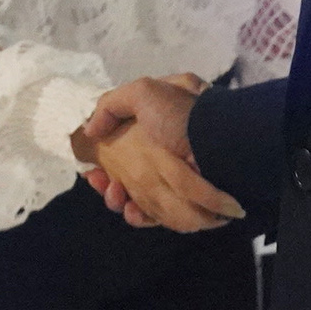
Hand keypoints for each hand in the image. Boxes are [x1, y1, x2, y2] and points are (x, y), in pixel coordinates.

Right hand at [75, 76, 237, 230]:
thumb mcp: (144, 93)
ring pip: (137, 199)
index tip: (92, 168)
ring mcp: (174, 182)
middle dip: (108, 183)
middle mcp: (165, 156)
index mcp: (155, 132)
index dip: (102, 161)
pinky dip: (140, 216)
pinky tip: (132, 210)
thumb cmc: (182, 116)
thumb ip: (111, 106)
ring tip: (116, 195)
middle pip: (127, 177)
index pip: (120, 151)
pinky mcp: (183, 205)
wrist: (220, 142)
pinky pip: (156, 215)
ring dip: (119, 200)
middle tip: (101, 182)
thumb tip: (90, 130)